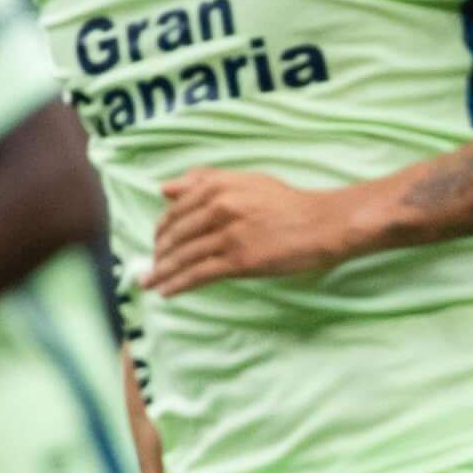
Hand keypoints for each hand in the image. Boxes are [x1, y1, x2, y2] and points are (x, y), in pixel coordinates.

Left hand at [146, 169, 373, 293]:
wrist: (322, 224)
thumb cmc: (287, 203)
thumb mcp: (246, 180)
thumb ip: (204, 180)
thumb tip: (165, 189)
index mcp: (217, 186)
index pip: (175, 211)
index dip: (161, 230)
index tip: (156, 243)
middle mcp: (218, 207)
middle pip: (176, 235)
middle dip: (158, 254)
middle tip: (151, 268)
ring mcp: (228, 235)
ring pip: (184, 257)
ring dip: (163, 272)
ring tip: (150, 283)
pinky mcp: (239, 261)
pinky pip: (198, 275)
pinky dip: (178, 285)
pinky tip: (167, 292)